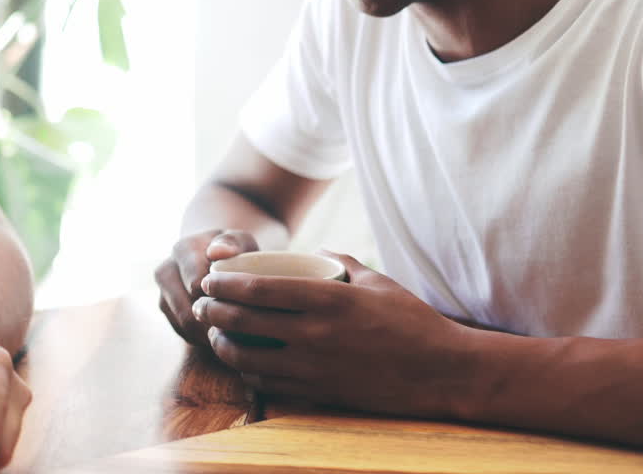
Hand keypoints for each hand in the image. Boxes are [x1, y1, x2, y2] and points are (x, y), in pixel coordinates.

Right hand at [155, 228, 258, 344]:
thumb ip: (232, 243)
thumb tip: (216, 252)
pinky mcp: (166, 311)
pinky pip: (184, 333)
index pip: (196, 284)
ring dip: (211, 332)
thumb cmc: (236, 253)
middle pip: (188, 309)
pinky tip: (224, 331)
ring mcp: (162, 292)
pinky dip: (204, 336)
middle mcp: (165, 271)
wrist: (220, 261)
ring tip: (237, 332)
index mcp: (183, 250)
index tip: (245, 304)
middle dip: (216, 320)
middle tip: (243, 328)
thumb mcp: (241, 243)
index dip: (222, 298)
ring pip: (185, 325)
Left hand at [195, 253, 476, 418]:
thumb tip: (318, 251)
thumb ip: (341, 262)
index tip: (209, 279)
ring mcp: (314, 366)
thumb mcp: (376, 281)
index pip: (258, 288)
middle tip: (201, 305)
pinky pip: (269, 383)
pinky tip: (244, 363)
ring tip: (215, 335)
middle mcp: (314, 333)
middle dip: (212, 312)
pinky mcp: (319, 392)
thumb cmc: (411, 321)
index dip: (224, 284)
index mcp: (326, 298)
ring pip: (249, 358)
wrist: (442, 373)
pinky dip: (248, 371)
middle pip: (243, 322)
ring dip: (223, 345)